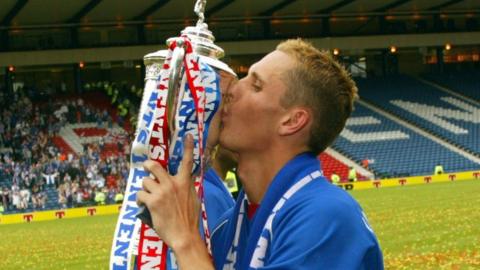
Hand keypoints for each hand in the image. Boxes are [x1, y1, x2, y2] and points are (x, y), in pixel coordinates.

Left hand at [136, 134, 199, 249]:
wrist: (184, 235)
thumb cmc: (189, 220)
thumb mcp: (194, 199)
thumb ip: (187, 187)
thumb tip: (184, 182)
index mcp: (185, 182)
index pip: (187, 161)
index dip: (188, 147)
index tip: (187, 135)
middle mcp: (173, 183)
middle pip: (154, 166)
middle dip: (147, 167)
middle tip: (147, 170)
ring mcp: (162, 192)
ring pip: (145, 181)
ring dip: (145, 189)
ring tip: (148, 198)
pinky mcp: (152, 201)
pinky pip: (140, 194)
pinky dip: (140, 200)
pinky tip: (144, 206)